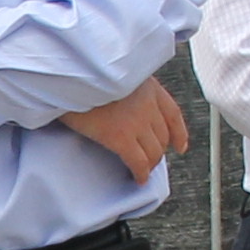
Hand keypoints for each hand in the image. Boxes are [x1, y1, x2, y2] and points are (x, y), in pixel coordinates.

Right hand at [65, 74, 191, 179]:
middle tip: (150, 160)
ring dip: (150, 164)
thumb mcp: (112, 71)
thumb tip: (118, 101)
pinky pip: (138, 162)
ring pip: (154, 151)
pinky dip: (140, 174)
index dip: (179, 133)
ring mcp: (136, 120)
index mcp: (146, 84)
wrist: (69, 71)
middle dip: (158, 151)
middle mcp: (147, 102)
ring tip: (142, 171)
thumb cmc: (81, 70)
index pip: (172, 113)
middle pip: (163, 136)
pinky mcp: (121, 135)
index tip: (180, 145)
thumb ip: (124, 86)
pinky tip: (137, 178)